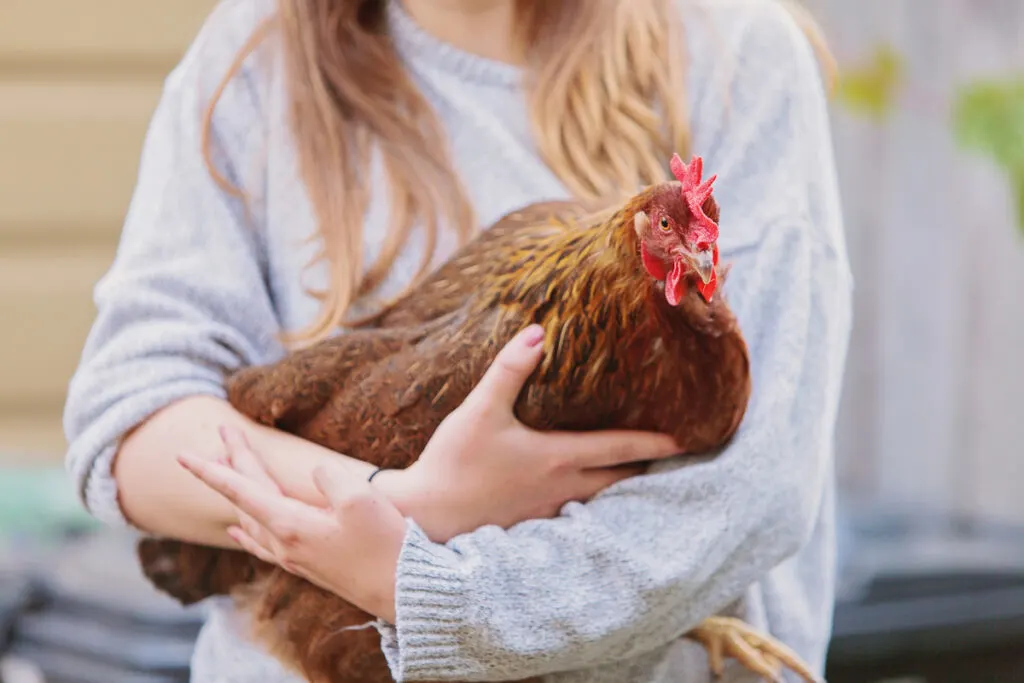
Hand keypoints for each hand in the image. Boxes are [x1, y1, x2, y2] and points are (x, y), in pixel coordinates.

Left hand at [177, 427, 405, 621]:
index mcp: (290, 525)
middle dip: (230, 463)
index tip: (181, 455)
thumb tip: (313, 472)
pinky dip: (245, 528)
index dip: (210, 470)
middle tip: (222, 431)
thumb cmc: (385, 544)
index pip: (240, 490)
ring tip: (226, 467)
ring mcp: (293, 557)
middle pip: (245, 497)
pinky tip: (237, 530)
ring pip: (251, 517)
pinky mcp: (307, 564)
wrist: (402, 591)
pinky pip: (261, 542)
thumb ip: (329, 476)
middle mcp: (284, 543)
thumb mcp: (361, 500)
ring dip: (237, 489)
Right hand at [375, 324, 681, 542]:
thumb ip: (509, 369)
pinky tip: (582, 490)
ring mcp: (549, 510)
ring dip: (621, 484)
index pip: (621, 449)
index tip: (686, 439)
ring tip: (634, 470)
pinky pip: (574, 510)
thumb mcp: (480, 409)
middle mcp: (563, 487)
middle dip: (646, 467)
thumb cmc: (454, 463)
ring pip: (600, 499)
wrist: (425, 516)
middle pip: (620, 479)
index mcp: (558, 457)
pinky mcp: (531, 522)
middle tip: (670, 456)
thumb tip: (537, 331)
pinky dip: (591, 499)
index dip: (656, 443)